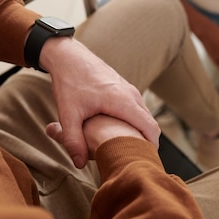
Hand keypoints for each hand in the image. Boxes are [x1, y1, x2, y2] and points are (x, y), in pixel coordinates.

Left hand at [40, 36, 159, 167]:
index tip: (145, 163)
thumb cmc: (69, 82)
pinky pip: (136, 108)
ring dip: (140, 132)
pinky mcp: (124, 87)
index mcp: (122, 100)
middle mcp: (131, 94)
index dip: (151, 148)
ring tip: (130, 151)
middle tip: (138, 162)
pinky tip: (120, 134)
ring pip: (143, 115)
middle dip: (146, 143)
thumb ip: (73, 139)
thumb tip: (79, 163)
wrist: (68, 55)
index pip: (149, 128)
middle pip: (150, 123)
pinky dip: (135, 122)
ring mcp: (129, 89)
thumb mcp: (68, 113)